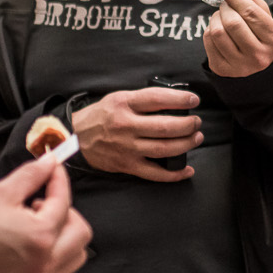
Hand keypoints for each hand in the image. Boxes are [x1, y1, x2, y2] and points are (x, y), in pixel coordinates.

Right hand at [0, 157, 90, 272]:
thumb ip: (31, 175)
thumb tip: (49, 162)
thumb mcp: (0, 194)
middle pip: (81, 231)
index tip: (52, 168)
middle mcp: (46, 261)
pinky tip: (30, 240)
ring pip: (75, 254)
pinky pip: (58, 268)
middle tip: (42, 202)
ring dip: (64, 234)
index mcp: (41, 236)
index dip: (58, 179)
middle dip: (66, 211)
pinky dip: (54, 252)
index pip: (63, 202)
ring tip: (37, 223)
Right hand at [72, 87, 201, 181]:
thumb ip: (142, 100)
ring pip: (165, 148)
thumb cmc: (100, 116)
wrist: (75, 138)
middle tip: (196, 122)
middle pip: (166, 127)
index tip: (194, 100)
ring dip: (186, 144)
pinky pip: (155, 173)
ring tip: (196, 138)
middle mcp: (126, 126)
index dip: (180, 99)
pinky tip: (187, 169)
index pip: (158, 99)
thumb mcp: (118, 98)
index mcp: (124, 104)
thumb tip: (175, 102)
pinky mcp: (127, 165)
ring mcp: (127, 148)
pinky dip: (174, 174)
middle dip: (188, 124)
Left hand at [204, 0, 272, 77]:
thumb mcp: (263, 15)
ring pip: (217, 32)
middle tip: (225, 5)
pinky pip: (208, 41)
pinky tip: (218, 30)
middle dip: (225, 7)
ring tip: (221, 17)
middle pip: (232, 22)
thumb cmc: (260, 34)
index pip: (250, 12)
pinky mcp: (222, 69)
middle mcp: (259, 56)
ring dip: (215, 18)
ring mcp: (240, 66)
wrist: (257, 67)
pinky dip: (209, 29)